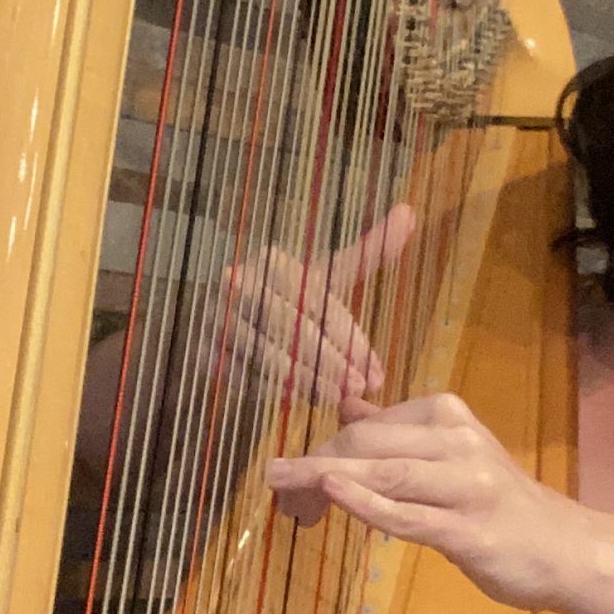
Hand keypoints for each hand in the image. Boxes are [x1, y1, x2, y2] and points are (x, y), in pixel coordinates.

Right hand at [218, 203, 415, 410]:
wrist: (232, 322)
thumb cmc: (291, 300)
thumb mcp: (328, 276)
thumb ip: (368, 252)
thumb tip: (408, 211)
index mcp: (273, 262)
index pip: (316, 301)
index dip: (348, 338)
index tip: (375, 370)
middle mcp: (240, 284)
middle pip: (292, 326)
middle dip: (330, 362)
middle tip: (360, 389)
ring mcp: (217, 318)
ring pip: (267, 353)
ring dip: (305, 380)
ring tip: (337, 398)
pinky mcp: (204, 350)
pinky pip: (242, 373)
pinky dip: (273, 390)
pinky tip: (301, 402)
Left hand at [265, 391, 585, 611]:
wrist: (563, 548)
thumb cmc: (499, 503)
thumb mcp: (450, 453)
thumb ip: (398, 430)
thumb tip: (346, 401)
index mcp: (447, 415)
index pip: (367, 422)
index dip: (321, 447)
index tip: (288, 474)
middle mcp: (456, 441)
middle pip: (368, 442)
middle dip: (313, 462)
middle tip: (273, 484)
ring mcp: (466, 486)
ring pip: (384, 473)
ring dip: (324, 479)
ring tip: (280, 486)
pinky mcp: (468, 530)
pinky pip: (407, 514)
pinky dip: (365, 503)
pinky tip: (329, 495)